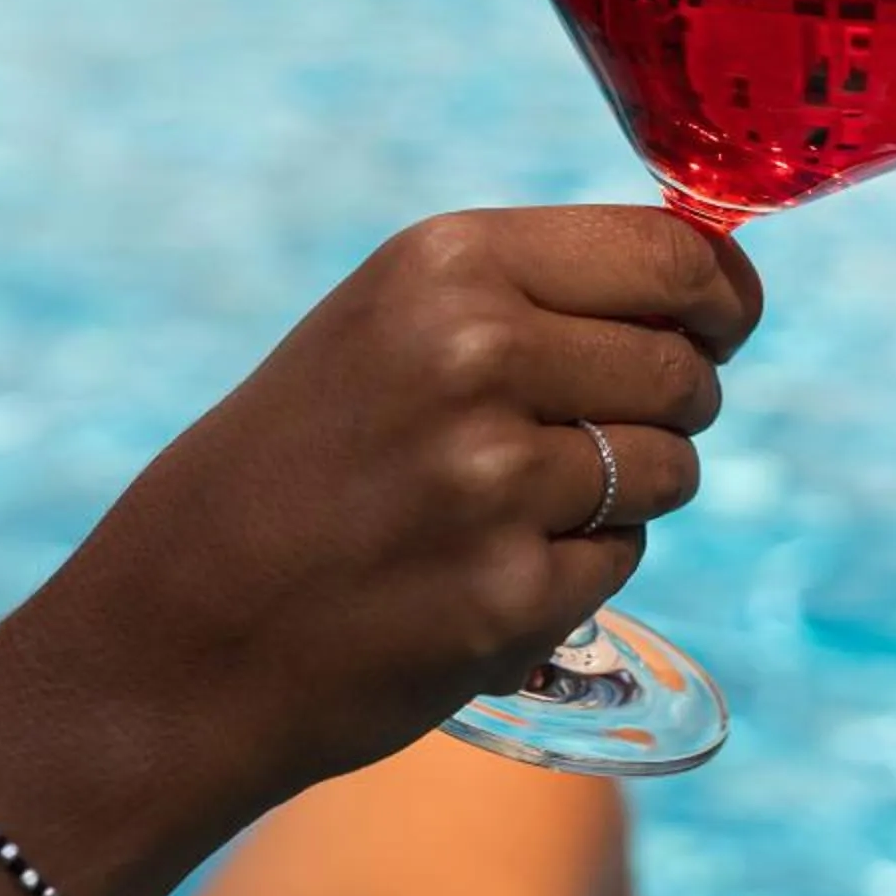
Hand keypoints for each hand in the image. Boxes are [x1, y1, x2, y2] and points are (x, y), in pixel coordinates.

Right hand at [0, 207, 761, 895]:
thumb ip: (543, 291)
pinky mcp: (509, 595)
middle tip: (571, 437)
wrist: (169, 640)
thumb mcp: (393, 324)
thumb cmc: (296, 468)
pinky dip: (577, 573)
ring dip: (623, 494)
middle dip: (667, 404)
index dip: (722, 295)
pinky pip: (625, 560)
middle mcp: (475, 354)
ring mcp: (493, 479)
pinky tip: (480, 573)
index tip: (725, 320)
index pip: (674, 255)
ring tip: (505, 507)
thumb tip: (722, 278)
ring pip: (674, 468)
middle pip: (686, 366)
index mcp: (447, 263)